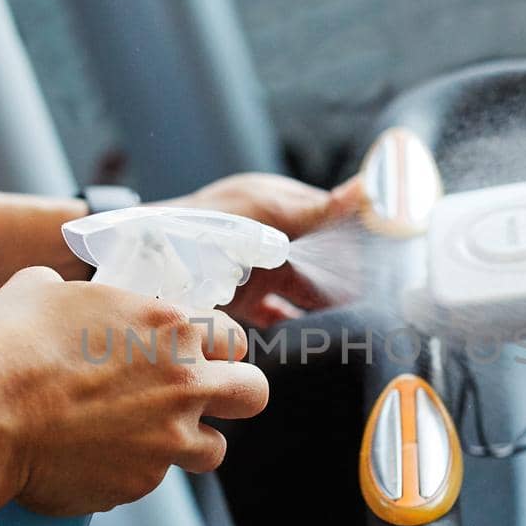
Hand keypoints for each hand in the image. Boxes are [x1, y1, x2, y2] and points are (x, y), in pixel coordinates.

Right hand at [0, 267, 266, 519]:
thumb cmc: (5, 347)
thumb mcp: (41, 289)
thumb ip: (83, 296)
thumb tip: (70, 298)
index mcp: (170, 326)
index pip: (232, 337)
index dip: (214, 347)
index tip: (196, 354)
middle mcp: (182, 383)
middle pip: (252, 394)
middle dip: (233, 395)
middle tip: (200, 397)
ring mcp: (167, 439)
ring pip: (213, 449)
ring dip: (190, 441)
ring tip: (148, 435)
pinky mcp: (140, 484)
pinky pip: (153, 479)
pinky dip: (133, 470)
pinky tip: (96, 456)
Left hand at [162, 173, 363, 326]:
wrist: (141, 262)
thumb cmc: (201, 227)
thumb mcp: (265, 217)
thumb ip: (317, 210)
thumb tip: (366, 188)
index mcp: (278, 204)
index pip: (331, 219)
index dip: (355, 239)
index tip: (383, 261)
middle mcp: (270, 235)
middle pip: (320, 258)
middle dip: (343, 276)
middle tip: (372, 301)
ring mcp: (256, 268)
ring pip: (303, 289)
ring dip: (324, 303)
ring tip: (354, 324)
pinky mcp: (240, 300)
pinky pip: (278, 314)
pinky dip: (295, 323)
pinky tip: (313, 337)